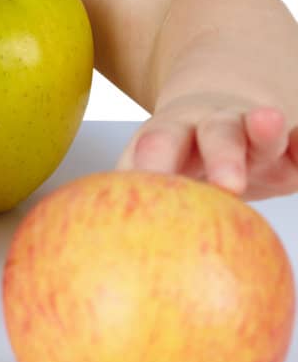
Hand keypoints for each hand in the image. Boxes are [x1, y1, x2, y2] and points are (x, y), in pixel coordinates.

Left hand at [114, 92, 297, 201]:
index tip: (144, 183)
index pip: (153, 148)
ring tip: (269, 122)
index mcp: (168, 138)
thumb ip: (132, 213)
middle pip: (209, 136)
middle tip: (228, 184)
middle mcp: (209, 129)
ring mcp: (251, 128)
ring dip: (262, 127)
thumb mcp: (156, 174)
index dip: (149, 163)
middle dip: (216, 155)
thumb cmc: (182, 156)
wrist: (224, 91)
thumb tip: (85, 270)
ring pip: (256, 126)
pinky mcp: (290, 137)